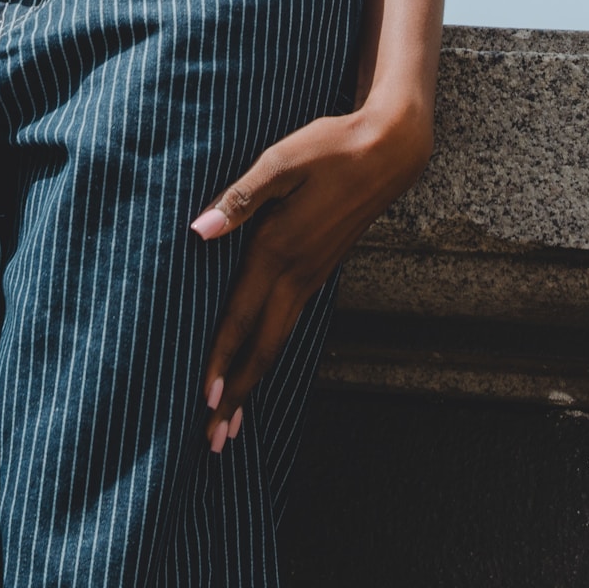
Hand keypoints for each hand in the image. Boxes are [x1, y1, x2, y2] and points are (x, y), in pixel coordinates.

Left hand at [190, 97, 432, 452]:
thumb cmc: (331, 148)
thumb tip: (200, 230)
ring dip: (254, 379)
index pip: (242, 317)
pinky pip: (290, 321)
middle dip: (238, 393)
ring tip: (233, 417)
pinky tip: (261, 356)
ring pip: (278, 339)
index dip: (222, 360)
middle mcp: (297, 273)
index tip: (206, 402)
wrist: (389, 151)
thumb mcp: (282, 161)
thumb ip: (241, 198)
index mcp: (279, 249)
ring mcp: (313, 275)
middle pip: (263, 346)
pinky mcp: (322, 268)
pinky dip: (270, 349)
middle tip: (215, 439)